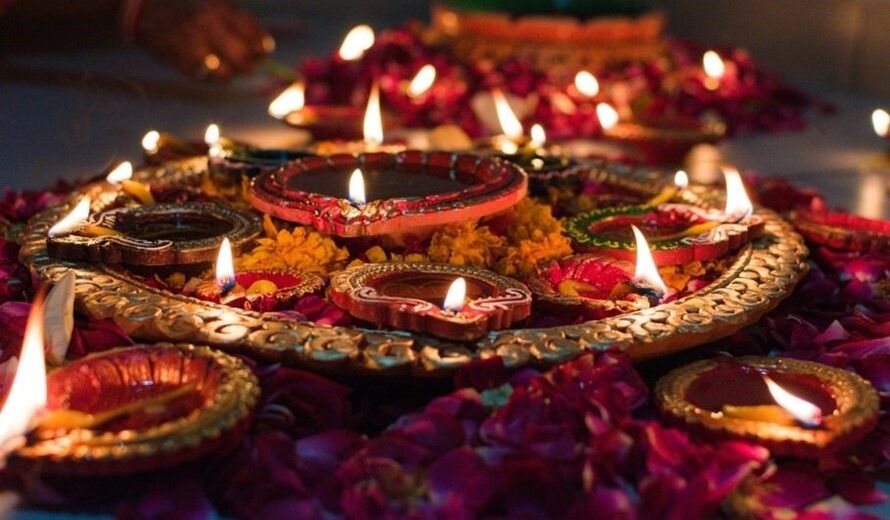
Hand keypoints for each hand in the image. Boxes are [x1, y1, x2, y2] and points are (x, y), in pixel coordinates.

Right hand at [134, 0, 271, 80]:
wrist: (145, 8)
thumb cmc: (188, 4)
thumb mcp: (214, 1)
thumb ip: (238, 21)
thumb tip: (264, 46)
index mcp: (217, 8)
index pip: (252, 34)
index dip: (263, 46)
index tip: (264, 50)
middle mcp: (206, 26)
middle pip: (242, 57)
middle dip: (250, 64)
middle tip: (250, 63)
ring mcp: (192, 45)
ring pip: (226, 73)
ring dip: (232, 73)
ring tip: (231, 67)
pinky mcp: (180, 61)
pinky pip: (206, 79)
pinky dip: (214, 77)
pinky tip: (213, 69)